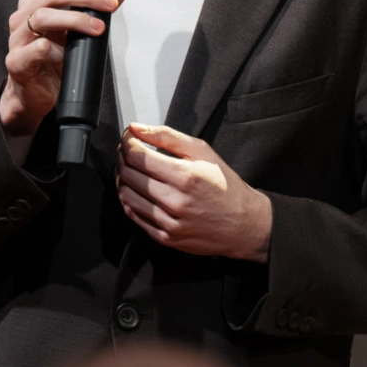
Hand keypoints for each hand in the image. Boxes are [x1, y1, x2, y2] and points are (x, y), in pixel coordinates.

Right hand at [0, 0, 130, 137]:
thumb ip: (98, 5)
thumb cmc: (54, 58)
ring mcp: (17, 37)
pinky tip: (68, 55)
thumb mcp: (79, 29)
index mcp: (36, 1)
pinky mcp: (17, 61)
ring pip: (42, 16)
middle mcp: (23, 15)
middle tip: (110, 3)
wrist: (34, 94)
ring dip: (75, 19)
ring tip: (98, 27)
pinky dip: (57, 50)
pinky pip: (38, 49)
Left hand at [115, 124, 272, 262]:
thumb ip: (167, 136)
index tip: (128, 137)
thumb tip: (135, 128)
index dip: (127, 143)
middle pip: (129, 175)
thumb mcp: (203, 151)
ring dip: (122, 179)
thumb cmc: (225, 185)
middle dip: (122, 158)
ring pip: (126, 196)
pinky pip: (134, 216)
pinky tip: (138, 190)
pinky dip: (129, 200)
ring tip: (131, 170)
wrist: (244, 224)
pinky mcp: (165, 238)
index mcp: (185, 176)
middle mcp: (175, 201)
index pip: (137, 156)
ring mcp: (169, 222)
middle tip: (128, 151)